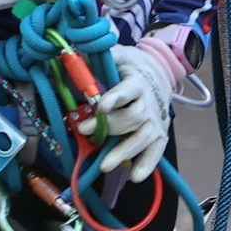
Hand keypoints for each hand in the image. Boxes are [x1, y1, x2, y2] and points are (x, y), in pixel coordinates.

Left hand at [95, 43, 179, 180]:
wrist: (158, 75)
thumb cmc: (129, 67)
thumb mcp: (115, 55)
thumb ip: (96, 57)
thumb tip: (71, 53)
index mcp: (137, 82)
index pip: (128, 90)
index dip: (116, 98)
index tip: (101, 106)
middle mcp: (149, 103)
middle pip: (133, 117)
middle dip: (110, 127)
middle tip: (84, 131)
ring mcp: (155, 121)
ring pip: (143, 138)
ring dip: (124, 152)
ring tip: (105, 165)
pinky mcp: (159, 135)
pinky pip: (155, 151)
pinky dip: (147, 164)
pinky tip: (134, 177)